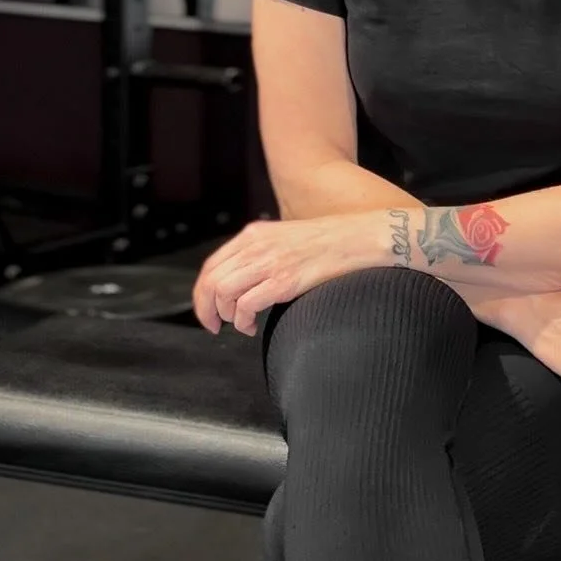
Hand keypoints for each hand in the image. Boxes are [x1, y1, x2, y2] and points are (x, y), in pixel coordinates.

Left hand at [191, 214, 371, 336]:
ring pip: (223, 293)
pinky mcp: (283, 281)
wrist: (359, 239)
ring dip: (225, 316)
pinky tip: (252, 327)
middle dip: (206, 309)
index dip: (202, 292)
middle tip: (214, 326)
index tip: (207, 309)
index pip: (211, 265)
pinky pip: (246, 306)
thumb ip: (262, 251)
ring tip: (240, 324)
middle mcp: (256, 246)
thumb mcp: (286, 236)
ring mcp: (269, 263)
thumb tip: (245, 279)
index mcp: (254, 234)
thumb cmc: (329, 242)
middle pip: (211, 281)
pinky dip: (243, 322)